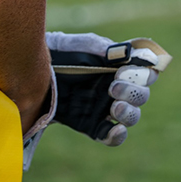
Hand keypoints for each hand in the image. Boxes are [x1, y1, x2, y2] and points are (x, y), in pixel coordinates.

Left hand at [46, 32, 167, 145]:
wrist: (33, 72)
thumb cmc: (62, 53)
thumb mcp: (82, 45)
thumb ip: (105, 48)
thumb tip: (131, 54)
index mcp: (122, 68)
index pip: (147, 74)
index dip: (143, 74)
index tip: (124, 71)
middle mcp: (118, 90)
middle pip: (141, 96)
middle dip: (133, 92)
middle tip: (114, 87)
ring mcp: (106, 109)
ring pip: (132, 116)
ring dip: (129, 112)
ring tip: (114, 107)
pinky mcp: (92, 126)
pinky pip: (112, 136)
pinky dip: (118, 136)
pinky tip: (115, 129)